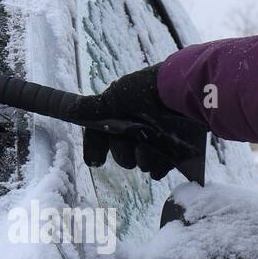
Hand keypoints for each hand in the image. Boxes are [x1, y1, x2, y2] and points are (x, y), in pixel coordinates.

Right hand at [73, 65, 206, 181]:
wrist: (187, 92)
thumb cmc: (149, 91)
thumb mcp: (117, 97)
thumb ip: (94, 108)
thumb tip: (70, 110)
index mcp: (122, 111)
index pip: (101, 133)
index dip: (96, 147)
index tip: (96, 162)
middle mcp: (138, 123)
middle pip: (122, 150)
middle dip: (124, 154)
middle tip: (131, 150)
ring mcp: (158, 135)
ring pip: (142, 160)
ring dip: (142, 160)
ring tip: (149, 152)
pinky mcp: (176, 146)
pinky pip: (162, 166)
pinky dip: (159, 167)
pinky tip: (160, 165)